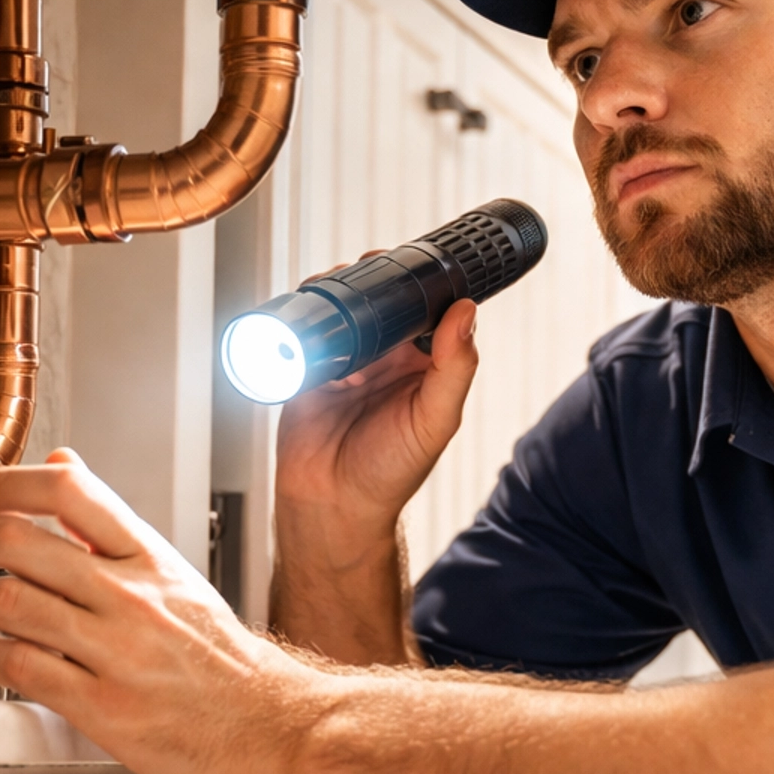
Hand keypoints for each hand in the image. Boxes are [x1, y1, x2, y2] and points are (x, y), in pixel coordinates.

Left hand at [0, 448, 320, 773]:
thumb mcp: (176, 576)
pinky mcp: (103, 707)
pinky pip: (21, 668)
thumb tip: (64, 467)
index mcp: (150, 558)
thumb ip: (111, 528)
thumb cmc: (226, 663)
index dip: (4, 483)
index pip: (68, 493)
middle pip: (20, 543)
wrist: (276, 727)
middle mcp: (131, 597)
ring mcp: (116, 651)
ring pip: (9, 603)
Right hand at [274, 292, 477, 552]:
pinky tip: (314, 331)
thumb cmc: (389, 476)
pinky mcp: (311, 372)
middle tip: (370, 270)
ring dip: (339, 296)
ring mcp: (348, 364)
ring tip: (337, 295)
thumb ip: (455, 368)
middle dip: (376, 282)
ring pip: (345, 312)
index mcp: (425, 367)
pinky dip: (307, 324)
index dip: (428, 287)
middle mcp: (388, 361)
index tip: (423, 266)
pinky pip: (308, 335)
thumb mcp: (434, 421)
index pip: (431, 313)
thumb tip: (466, 313)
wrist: (332, 507)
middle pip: (384, 304)